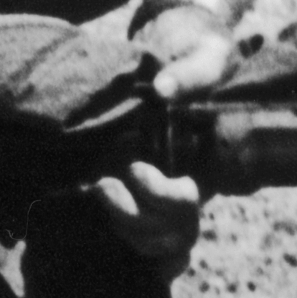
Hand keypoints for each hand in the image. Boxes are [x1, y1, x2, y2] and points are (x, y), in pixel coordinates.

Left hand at [88, 0, 235, 269]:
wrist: (177, 55)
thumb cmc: (200, 58)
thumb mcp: (205, 56)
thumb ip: (191, 73)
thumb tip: (163, 89)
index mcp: (209, 165)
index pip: (191, 205)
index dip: (165, 201)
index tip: (137, 170)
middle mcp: (185, 187)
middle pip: (170, 235)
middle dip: (136, 218)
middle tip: (106, 185)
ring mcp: (157, 195)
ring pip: (149, 242)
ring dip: (122, 226)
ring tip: (99, 189)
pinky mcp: (130, 192)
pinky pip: (125, 233)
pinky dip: (108, 230)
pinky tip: (87, 205)